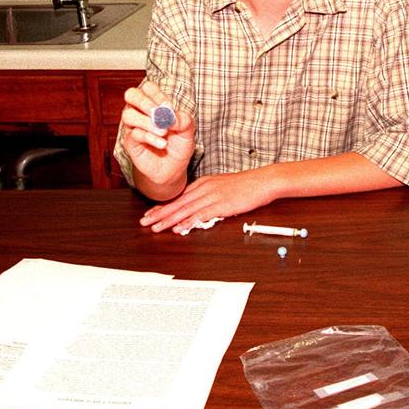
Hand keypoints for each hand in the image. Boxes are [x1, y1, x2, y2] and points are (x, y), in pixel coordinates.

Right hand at [120, 81, 195, 193]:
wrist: (174, 168)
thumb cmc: (179, 144)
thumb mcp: (188, 130)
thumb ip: (183, 119)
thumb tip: (170, 116)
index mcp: (154, 103)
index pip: (149, 88)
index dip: (158, 95)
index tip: (170, 107)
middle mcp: (140, 112)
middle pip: (131, 95)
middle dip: (145, 102)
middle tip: (159, 113)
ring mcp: (133, 126)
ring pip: (128, 115)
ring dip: (147, 122)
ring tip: (163, 131)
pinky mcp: (130, 142)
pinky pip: (134, 134)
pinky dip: (150, 137)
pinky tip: (163, 143)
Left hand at [139, 171, 277, 233]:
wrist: (264, 180)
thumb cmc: (247, 185)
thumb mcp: (223, 186)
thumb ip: (209, 195)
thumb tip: (199, 207)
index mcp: (204, 183)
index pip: (179, 196)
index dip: (163, 206)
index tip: (150, 213)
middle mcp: (205, 188)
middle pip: (178, 203)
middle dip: (159, 213)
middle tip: (144, 222)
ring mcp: (212, 196)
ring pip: (185, 209)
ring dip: (169, 219)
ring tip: (156, 228)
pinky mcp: (222, 204)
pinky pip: (201, 215)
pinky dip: (188, 222)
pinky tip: (179, 228)